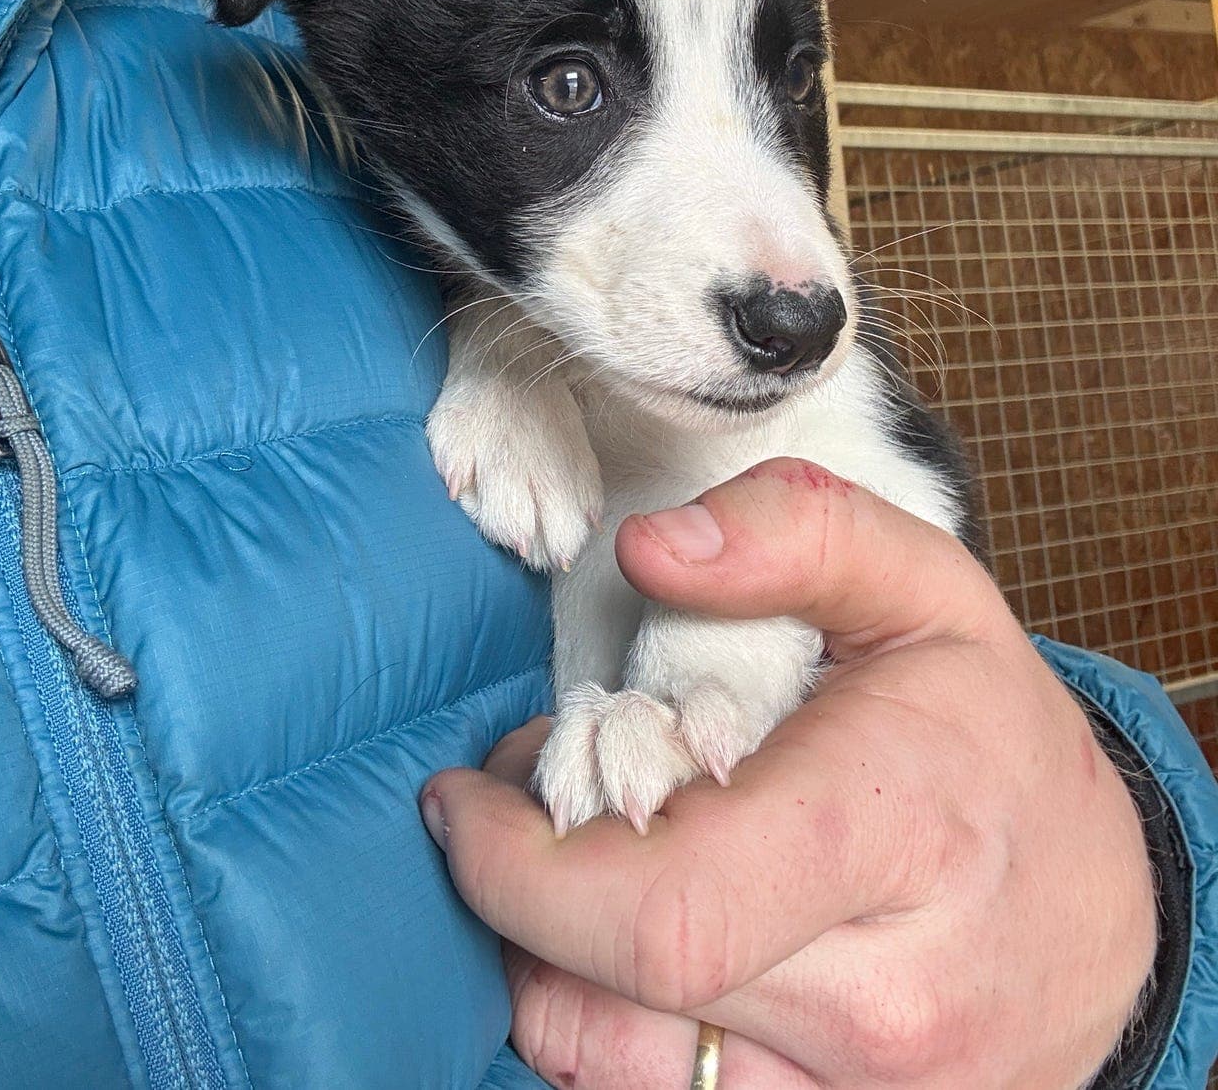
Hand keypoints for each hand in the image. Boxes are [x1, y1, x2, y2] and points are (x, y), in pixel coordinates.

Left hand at [421, 459, 1156, 1088]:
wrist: (1102, 909)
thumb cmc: (992, 739)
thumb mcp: (925, 589)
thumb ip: (795, 535)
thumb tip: (649, 549)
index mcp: (890, 835)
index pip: (660, 907)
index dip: (518, 863)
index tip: (468, 795)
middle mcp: (879, 1002)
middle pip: (611, 997)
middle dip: (518, 894)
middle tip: (527, 804)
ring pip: (612, 1071)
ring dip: (549, 963)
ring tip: (574, 863)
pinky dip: (606, 1022)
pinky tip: (625, 941)